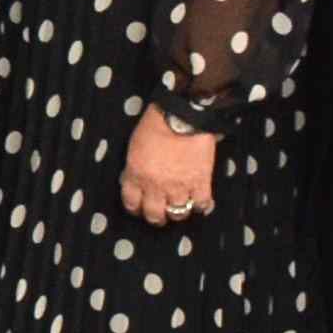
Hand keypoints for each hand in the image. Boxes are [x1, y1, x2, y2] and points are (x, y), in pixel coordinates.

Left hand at [116, 109, 218, 226]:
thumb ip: (134, 167)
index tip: (139, 208)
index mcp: (136, 175)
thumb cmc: (156, 123)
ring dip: (178, 212)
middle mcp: (156, 186)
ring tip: (181, 206)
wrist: (183, 114)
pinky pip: (201, 205)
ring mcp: (179, 187)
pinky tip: (200, 202)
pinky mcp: (200, 183)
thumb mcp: (135, 145)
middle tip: (160, 214)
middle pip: (154, 215)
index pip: (131, 203)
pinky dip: (202, 205)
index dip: (135, 208)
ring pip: (178, 214)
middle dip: (156, 217)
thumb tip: (135, 179)